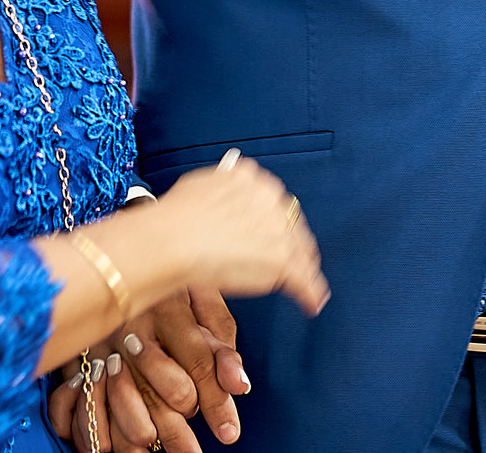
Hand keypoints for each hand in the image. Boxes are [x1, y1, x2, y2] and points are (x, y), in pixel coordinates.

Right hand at [45, 288, 245, 451]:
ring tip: (155, 449)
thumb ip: (220, 336)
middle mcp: (134, 328)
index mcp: (169, 309)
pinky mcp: (75, 357)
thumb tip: (241, 384)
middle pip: (161, 391)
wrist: (105, 259)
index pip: (199, 362)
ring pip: (123, 402)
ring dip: (141, 433)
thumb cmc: (164, 282)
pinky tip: (115, 445)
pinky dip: (96, 430)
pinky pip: (84, 404)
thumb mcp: (199, 293)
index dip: (217, 402)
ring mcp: (101, 345)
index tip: (229, 434)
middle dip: (179, 431)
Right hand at [160, 152, 326, 315]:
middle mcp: (273, 203)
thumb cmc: (178, 216)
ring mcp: (280, 233)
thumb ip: (226, 186)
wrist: (175, 238)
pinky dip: (309, 295)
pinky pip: (304, 282)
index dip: (277, 223)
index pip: (277, 205)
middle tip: (289, 261)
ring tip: (306, 285)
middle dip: (292, 245)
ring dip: (304, 269)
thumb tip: (229, 190)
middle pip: (294, 228)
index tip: (273, 233)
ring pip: (302, 254)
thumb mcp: (205, 183)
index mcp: (256, 181)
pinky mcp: (282, 262)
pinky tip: (310, 303)